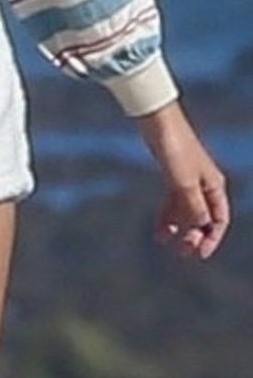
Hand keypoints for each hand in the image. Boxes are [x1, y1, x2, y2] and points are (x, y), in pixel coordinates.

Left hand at [135, 101, 229, 259]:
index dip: (212, 238)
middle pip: (203, 218)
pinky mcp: (172, 176)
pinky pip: (173, 203)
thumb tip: (202, 225)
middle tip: (181, 252)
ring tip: (166, 243)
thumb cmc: (174, 149)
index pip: (219, 218)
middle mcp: (204, 185)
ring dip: (179, 228)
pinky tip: (158, 231)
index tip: (200, 254)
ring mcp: (188, 181)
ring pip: (187, 212)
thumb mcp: (183, 181)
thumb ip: (193, 205)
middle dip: (194, 236)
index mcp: (214, 185)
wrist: (157, 123)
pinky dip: (167, 217)